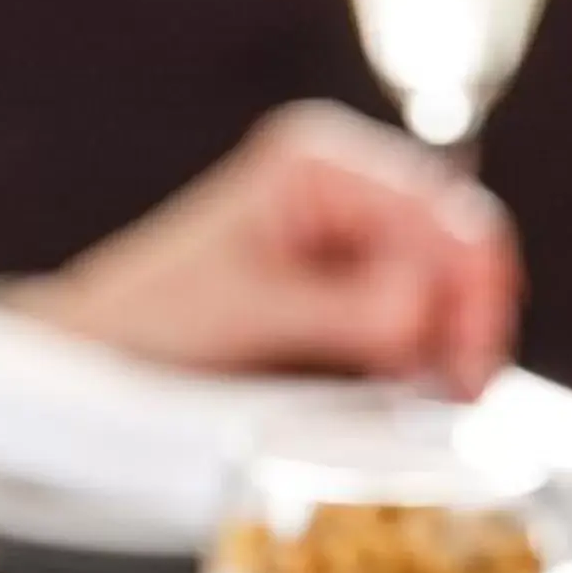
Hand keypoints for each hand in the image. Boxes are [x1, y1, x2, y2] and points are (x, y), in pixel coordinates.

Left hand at [27, 103, 522, 396]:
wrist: (99, 364)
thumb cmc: (151, 319)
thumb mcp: (246, 310)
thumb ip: (339, 309)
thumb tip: (422, 308)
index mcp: (323, 164)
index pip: (440, 211)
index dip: (472, 283)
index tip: (471, 356)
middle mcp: (352, 198)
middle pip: (459, 256)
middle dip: (468, 323)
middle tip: (462, 395)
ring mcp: (359, 256)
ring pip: (450, 303)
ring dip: (452, 355)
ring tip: (437, 408)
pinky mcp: (358, 312)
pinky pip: (422, 340)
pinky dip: (427, 374)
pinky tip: (415, 406)